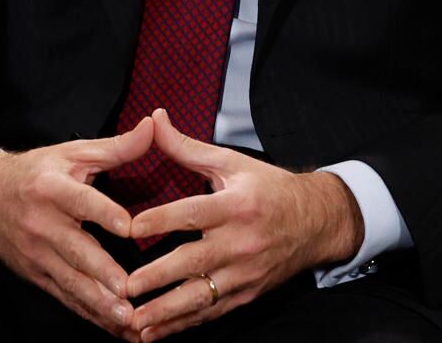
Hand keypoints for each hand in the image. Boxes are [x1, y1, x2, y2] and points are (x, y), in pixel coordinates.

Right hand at [0, 115, 154, 337]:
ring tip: (125, 318)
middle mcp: (42, 223)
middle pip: (75, 250)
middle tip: (129, 291)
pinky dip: (88, 312)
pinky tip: (112, 325)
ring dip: (98, 302)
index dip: (104, 213)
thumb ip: (116, 146)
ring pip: (70, 281)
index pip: (81, 201)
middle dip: (102, 274)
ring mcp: (37, 253)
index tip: (129, 227)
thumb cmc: (37, 172)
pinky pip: (64, 296)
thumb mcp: (72, 153)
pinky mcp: (35, 274)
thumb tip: (152, 126)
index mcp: (52, 188)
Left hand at [123, 109, 362, 340]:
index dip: (161, 220)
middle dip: (158, 277)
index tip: (131, 228)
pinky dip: (182, 324)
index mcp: (236, 205)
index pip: (193, 213)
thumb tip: (155, 119)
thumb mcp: (231, 163)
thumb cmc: (269, 189)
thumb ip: (187, 147)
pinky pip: (210, 312)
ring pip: (200, 296)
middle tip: (125, 286)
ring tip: (135, 321)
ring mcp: (244, 273)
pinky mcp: (246, 294)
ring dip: (165, 312)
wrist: (315, 222)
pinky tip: (155, 333)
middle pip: (194, 261)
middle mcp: (240, 242)